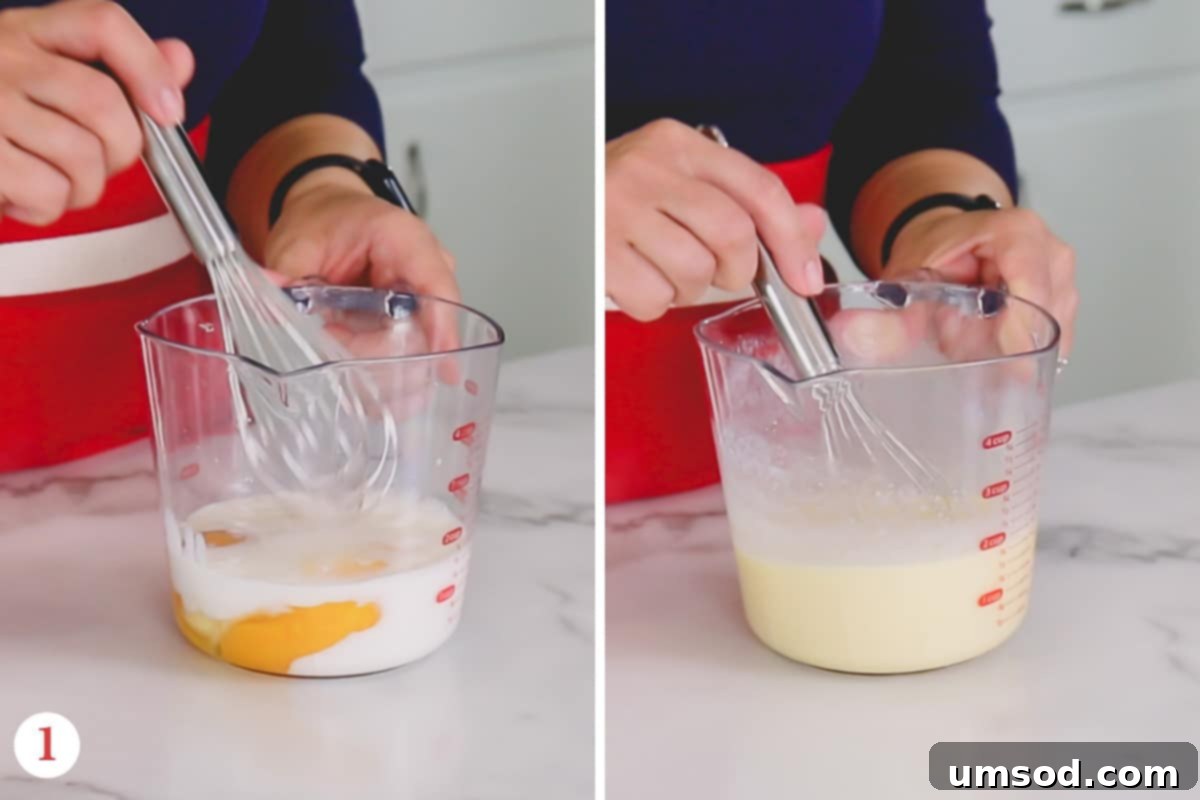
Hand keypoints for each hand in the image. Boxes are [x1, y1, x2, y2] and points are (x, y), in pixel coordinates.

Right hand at [0, 0, 191, 224]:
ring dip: (82, 188)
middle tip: (96, 165)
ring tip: (53, 182)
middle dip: (118, 152)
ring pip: (80, 155)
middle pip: (102, 103)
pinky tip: (21, 194)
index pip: (103, 23)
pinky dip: (46, 207)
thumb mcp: (47, 78)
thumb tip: (180, 59)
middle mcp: (2, 55)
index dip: (149, 68)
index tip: (169, 112)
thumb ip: (118, 69)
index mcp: (28, 31)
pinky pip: (45, 190)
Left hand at [263, 171, 460, 378]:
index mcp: (402, 236)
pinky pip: (410, 343)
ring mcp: (425, 290)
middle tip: (336, 343)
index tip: (442, 363)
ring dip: (381, 357)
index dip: (443, 327)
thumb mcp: (296, 242)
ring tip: (338, 342)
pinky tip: (354, 356)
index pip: (436, 285)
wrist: (326, 211)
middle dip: (386, 351)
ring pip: (421, 340)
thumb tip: (276, 292)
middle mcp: (426, 263)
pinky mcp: (417, 311)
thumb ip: (287, 270)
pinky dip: (382, 357)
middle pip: (429, 324)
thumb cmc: (322, 219)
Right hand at [606, 118, 826, 319]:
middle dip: (738, 270)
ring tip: (668, 270)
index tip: (805, 277)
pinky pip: (653, 299)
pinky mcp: (596, 252)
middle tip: (721, 272)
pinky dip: (654, 303)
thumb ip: (751, 202)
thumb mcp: (687, 177)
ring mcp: (618, 209)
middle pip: (733, 236)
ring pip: (694, 274)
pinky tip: (640, 279)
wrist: (551, 191)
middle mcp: (649, 168)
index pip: (760, 190)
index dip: (792, 242)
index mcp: (680, 144)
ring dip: (690, 289)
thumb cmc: (623, 189)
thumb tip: (811, 229)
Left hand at [882, 206, 1077, 357]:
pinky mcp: (1063, 303)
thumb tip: (850, 336)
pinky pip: (1048, 342)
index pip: (1033, 287)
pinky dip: (1016, 350)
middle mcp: (1051, 252)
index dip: (1017, 328)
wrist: (945, 244)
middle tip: (958, 339)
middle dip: (1004, 342)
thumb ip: (882, 318)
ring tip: (967, 331)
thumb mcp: (901, 283)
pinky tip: (987, 339)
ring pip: (1049, 336)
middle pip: (1045, 318)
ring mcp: (1062, 279)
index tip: (998, 357)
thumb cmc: (931, 256)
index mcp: (1017, 233)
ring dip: (1008, 347)